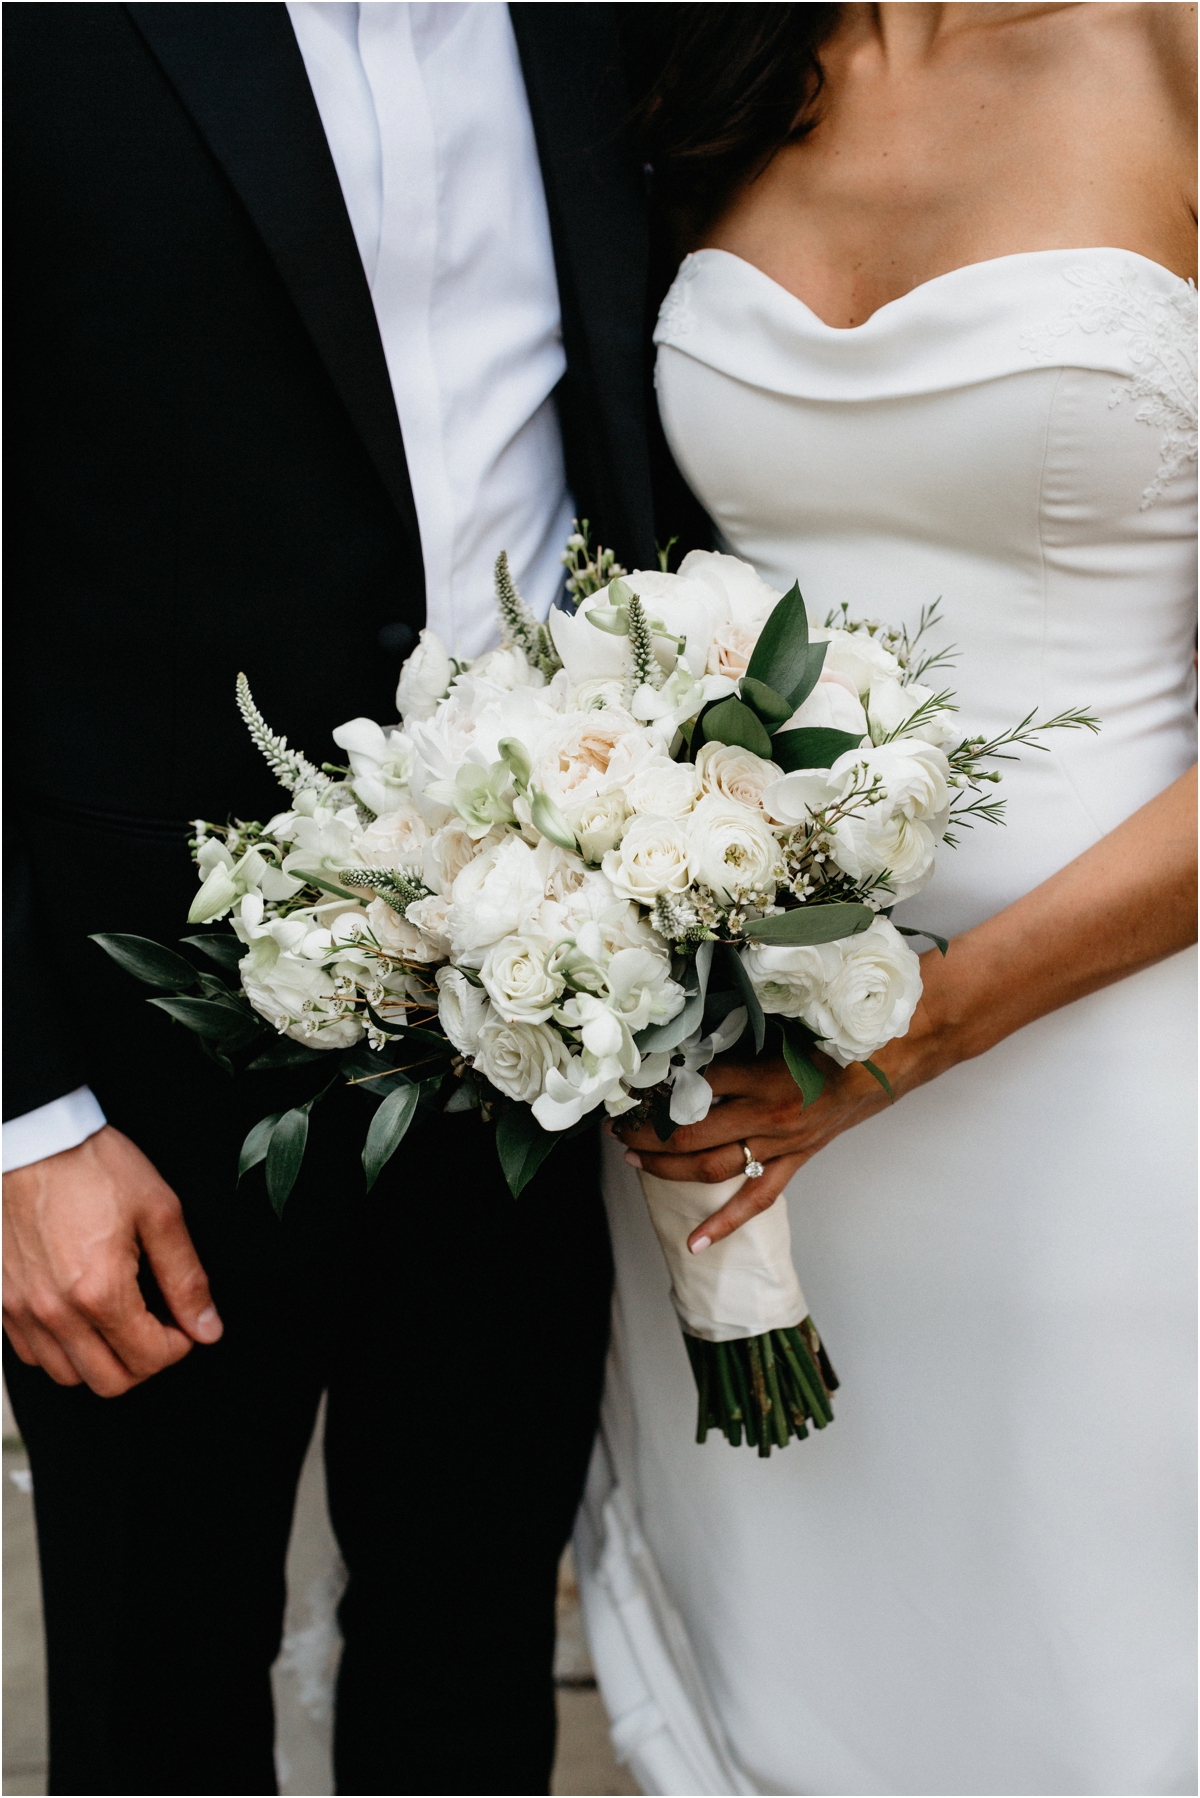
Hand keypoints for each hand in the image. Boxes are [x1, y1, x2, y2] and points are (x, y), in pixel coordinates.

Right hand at [3, 1125, 221, 1396]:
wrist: (34, 1139)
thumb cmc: (97, 1167)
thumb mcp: (160, 1212)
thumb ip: (186, 1278)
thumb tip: (208, 1328)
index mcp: (100, 1291)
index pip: (150, 1360)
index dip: (180, 1346)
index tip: (185, 1320)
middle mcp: (55, 1312)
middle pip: (109, 1382)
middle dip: (145, 1361)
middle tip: (159, 1326)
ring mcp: (21, 1310)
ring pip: (67, 1375)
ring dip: (102, 1359)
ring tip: (121, 1321)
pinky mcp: (2, 1302)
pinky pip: (32, 1354)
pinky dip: (62, 1348)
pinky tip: (82, 1314)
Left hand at [616, 944, 959, 1251]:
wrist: (894, 1052)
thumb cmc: (838, 1028)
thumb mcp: (782, 1021)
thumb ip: (737, 1034)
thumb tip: (687, 1037)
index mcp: (763, 1075)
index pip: (692, 1088)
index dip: (653, 1090)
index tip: (625, 1086)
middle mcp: (769, 1114)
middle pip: (691, 1134)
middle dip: (647, 1133)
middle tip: (616, 1126)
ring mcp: (784, 1142)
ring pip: (715, 1167)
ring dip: (669, 1168)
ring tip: (635, 1161)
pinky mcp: (798, 1158)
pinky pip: (757, 1197)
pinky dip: (725, 1222)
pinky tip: (696, 1242)